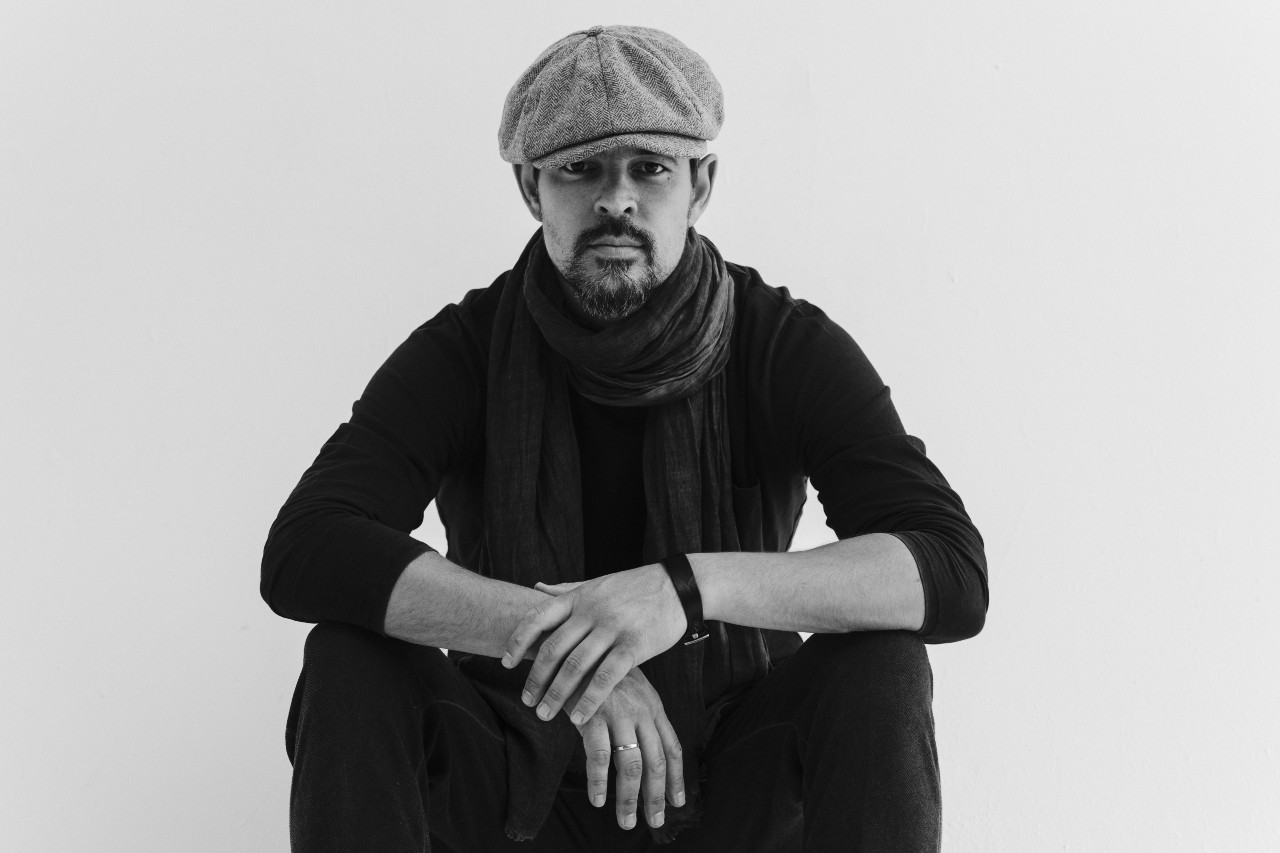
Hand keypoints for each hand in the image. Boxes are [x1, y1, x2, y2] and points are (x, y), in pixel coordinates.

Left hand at [502, 565, 686, 724]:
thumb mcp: (596, 583)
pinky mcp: (634, 645)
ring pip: (575, 666)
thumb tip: (535, 588)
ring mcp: (612, 628)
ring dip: (556, 694)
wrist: (678, 586)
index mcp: (578, 598)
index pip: (537, 618)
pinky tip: (579, 717)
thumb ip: (565, 589)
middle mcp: (591, 612)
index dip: (517, 641)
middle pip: (553, 648)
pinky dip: (589, 699)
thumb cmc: (634, 587)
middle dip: (536, 678)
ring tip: (545, 714)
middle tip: (527, 701)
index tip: (505, 663)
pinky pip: (606, 677)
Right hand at [573, 668, 684, 830]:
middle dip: (656, 797)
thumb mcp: (628, 688)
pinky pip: (600, 756)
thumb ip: (639, 715)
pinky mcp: (592, 715)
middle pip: (656, 762)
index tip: (678, 802)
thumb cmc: (597, 669)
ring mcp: (618, 713)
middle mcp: (641, 710)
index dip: (676, 778)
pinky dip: (599, 781)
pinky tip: (598, 799)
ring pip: (631, 765)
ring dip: (629, 799)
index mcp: (652, 705)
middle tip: (655, 823)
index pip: (672, 747)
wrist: (570, 643)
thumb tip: (645, 749)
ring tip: (626, 822)